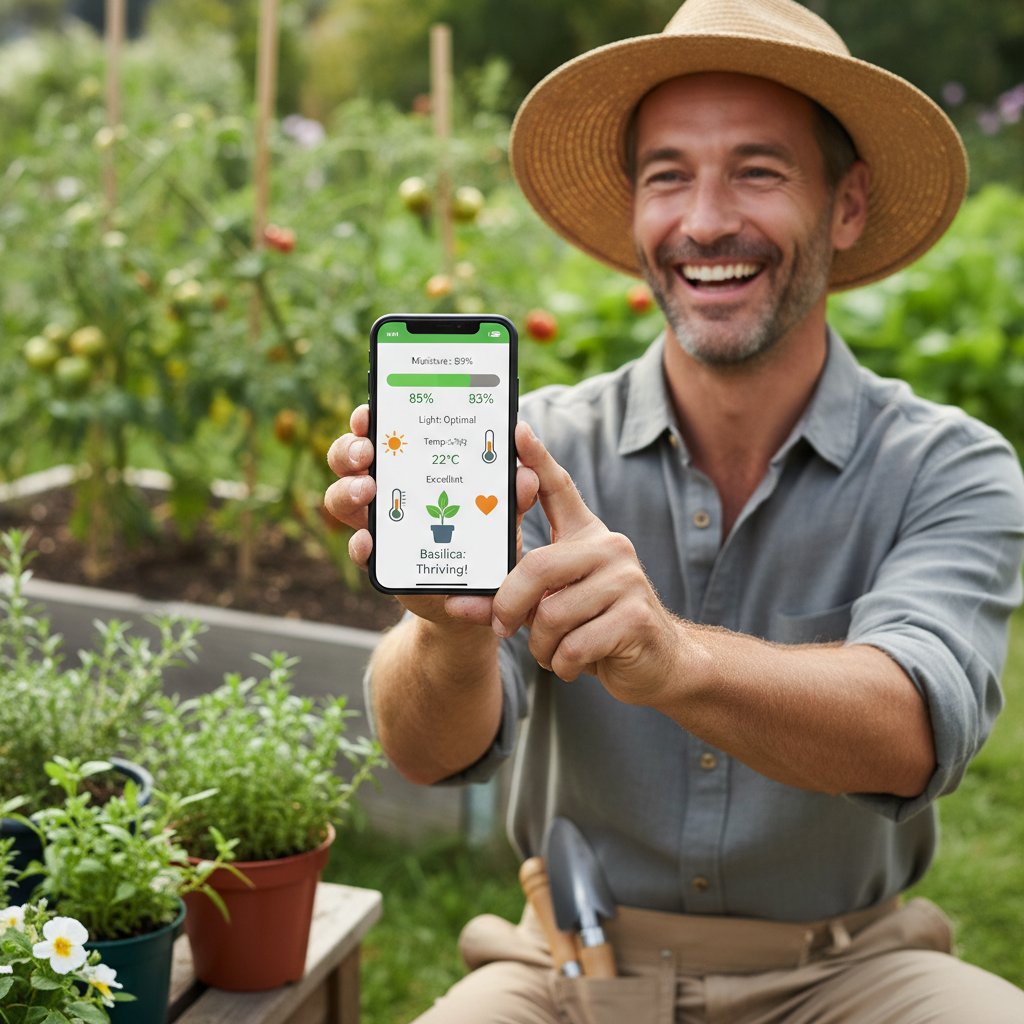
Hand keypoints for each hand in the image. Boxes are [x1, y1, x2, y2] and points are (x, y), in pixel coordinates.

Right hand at [324, 407, 541, 625]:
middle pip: (349, 458)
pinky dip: (359, 544)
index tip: (368, 413)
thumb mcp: (503, 511)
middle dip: (350, 449)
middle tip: (367, 452)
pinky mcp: (381, 560)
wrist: (477, 590)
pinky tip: (368, 540)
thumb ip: (512, 494)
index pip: (381, 431)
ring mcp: (379, 522)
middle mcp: (386, 487)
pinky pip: (358, 549)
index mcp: (411, 463)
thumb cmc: (485, 535)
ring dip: (348, 490)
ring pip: (340, 498)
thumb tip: (526, 475)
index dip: (366, 419)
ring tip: (368, 491)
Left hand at [491, 424, 679, 706]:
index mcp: (588, 536)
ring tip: (551, 651)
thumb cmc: (597, 628)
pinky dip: (562, 664)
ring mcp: (627, 581)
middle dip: (510, 607)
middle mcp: (610, 548)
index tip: (517, 430)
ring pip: (551, 614)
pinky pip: (574, 644)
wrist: (659, 663)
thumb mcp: (552, 606)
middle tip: (503, 628)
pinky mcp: (635, 618)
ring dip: (540, 646)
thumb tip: (454, 602)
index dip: (537, 460)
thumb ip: (510, 597)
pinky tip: (573, 663)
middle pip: (537, 568)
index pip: (560, 489)